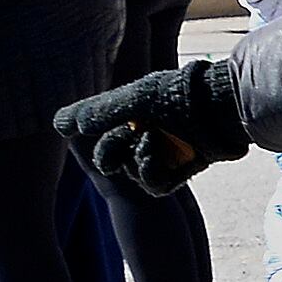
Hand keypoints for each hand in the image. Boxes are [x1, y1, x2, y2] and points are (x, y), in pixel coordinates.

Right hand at [56, 58, 246, 196]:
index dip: (87, 130)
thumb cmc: (180, 96)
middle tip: (116, 143)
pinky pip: (153, 185)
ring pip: (129, 172)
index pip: (97, 127)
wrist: (223, 109)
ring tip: (152, 140)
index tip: (72, 129)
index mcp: (134, 111)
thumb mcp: (134, 100)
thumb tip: (59, 125)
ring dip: (135, 159)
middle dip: (108, 151)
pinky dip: (151, 172)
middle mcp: (145, 132)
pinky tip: (159, 155)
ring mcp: (162, 154)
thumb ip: (97, 112)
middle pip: (109, 155)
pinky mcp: (178, 173)